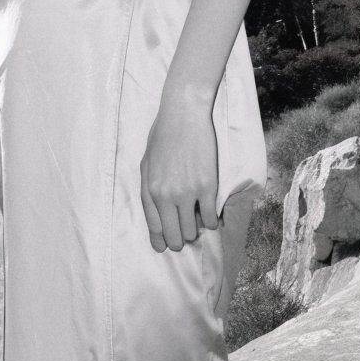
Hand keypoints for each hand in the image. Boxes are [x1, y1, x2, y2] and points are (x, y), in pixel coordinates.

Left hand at [140, 98, 219, 251]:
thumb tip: (157, 212)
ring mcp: (187, 193)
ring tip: (198, 218)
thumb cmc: (163, 136)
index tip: (165, 246)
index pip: (154, 228)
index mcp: (149, 190)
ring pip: (192, 232)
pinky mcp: (207, 187)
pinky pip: (211, 219)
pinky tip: (212, 213)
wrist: (183, 114)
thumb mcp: (146, 163)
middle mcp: (166, 196)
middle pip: (174, 237)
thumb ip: (149, 189)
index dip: (161, 241)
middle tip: (185, 232)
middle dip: (179, 239)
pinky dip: (212, 221)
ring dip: (196, 229)